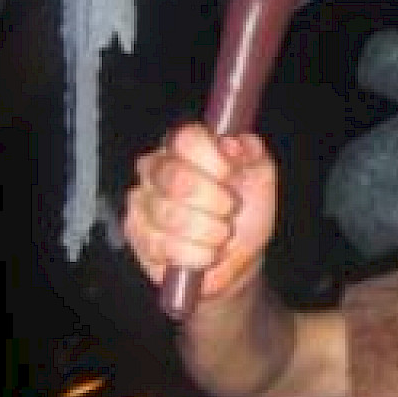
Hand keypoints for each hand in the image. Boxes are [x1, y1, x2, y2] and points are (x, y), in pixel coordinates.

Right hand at [123, 123, 277, 303]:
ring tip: (220, 234)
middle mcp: (156, 167)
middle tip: (229, 210)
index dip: (211, 158)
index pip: (186, 138)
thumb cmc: (244, 214)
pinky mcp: (137, 234)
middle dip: (213, 201)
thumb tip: (236, 142)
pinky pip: (163, 246)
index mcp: (185, 146)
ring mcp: (142, 200)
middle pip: (175, 177)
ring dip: (208, 231)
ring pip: (170, 214)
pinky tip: (205, 252)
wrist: (235, 258)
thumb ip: (254, 154)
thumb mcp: (260, 180)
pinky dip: (195, 254)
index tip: (229, 174)